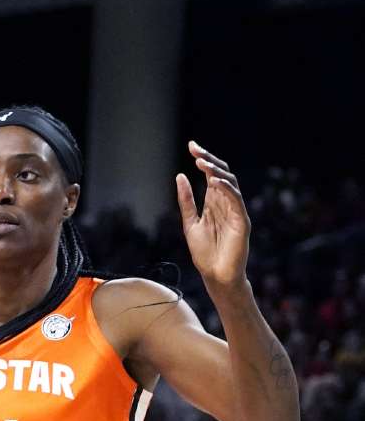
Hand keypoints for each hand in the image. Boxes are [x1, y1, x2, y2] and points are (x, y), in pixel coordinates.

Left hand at [176, 141, 249, 287]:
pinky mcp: (242, 221)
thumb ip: (186, 200)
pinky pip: (236, 201)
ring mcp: (236, 211)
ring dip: (216, 172)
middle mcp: (226, 203)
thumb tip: (179, 175)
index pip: (211, 175)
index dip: (203, 160)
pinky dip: (226, 189)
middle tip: (195, 150)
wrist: (215, 275)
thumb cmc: (204, 252)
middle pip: (222, 174)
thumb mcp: (189, 222)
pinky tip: (213, 182)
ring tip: (202, 163)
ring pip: (230, 184)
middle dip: (209, 160)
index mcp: (214, 202)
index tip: (191, 146)